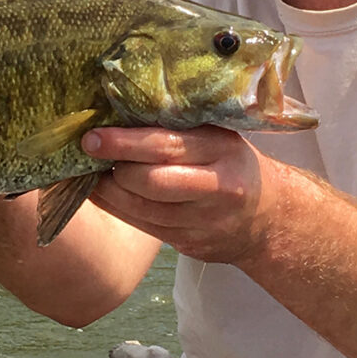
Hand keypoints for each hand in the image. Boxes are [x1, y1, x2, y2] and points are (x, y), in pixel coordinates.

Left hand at [82, 125, 279, 263]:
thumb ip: (177, 127)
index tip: (92, 137)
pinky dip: (117, 208)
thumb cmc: (229, 163)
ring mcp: (205, 221)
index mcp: (221, 149)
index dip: (123, 142)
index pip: (165, 145)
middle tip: (89, 151)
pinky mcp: (192, 244)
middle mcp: (217, 187)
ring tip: (91, 172)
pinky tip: (104, 194)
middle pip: (151, 180)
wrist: (267, 216)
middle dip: (114, 167)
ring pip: (143, 208)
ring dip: (108, 191)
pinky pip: (143, 226)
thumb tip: (117, 113)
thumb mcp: (216, 136)